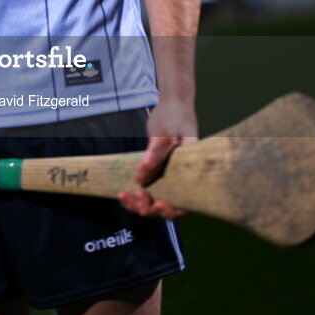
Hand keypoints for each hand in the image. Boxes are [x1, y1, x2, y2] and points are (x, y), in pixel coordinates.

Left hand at [117, 98, 196, 220]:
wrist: (172, 104)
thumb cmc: (174, 117)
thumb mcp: (164, 133)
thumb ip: (155, 156)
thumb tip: (140, 179)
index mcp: (191, 173)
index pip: (185, 203)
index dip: (173, 210)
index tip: (159, 203)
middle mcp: (181, 178)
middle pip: (167, 205)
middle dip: (150, 207)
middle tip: (137, 196)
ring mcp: (169, 176)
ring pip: (155, 199)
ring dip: (139, 203)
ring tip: (123, 196)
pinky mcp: (157, 170)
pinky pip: (148, 188)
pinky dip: (136, 193)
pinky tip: (123, 192)